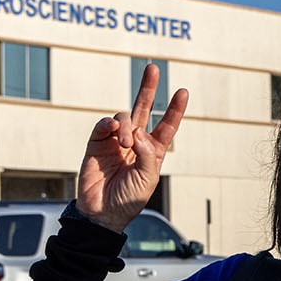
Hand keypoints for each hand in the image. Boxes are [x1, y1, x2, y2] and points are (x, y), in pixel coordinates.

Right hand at [77, 63, 187, 232]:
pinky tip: (113, 130)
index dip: (175, 109)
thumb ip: (148, 153)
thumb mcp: (148, 178)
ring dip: (126, 126)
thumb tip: (137, 130)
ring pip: (123, 117)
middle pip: (143, 108)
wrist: (102, 212)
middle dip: (148, 88)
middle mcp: (135, 141)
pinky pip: (104, 124)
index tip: (183, 92)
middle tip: (153, 68)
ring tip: (126, 145)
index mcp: (153, 150)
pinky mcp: (97, 143)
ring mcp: (115, 140)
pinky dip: (109, 123)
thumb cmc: (128, 198)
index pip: (166, 125)